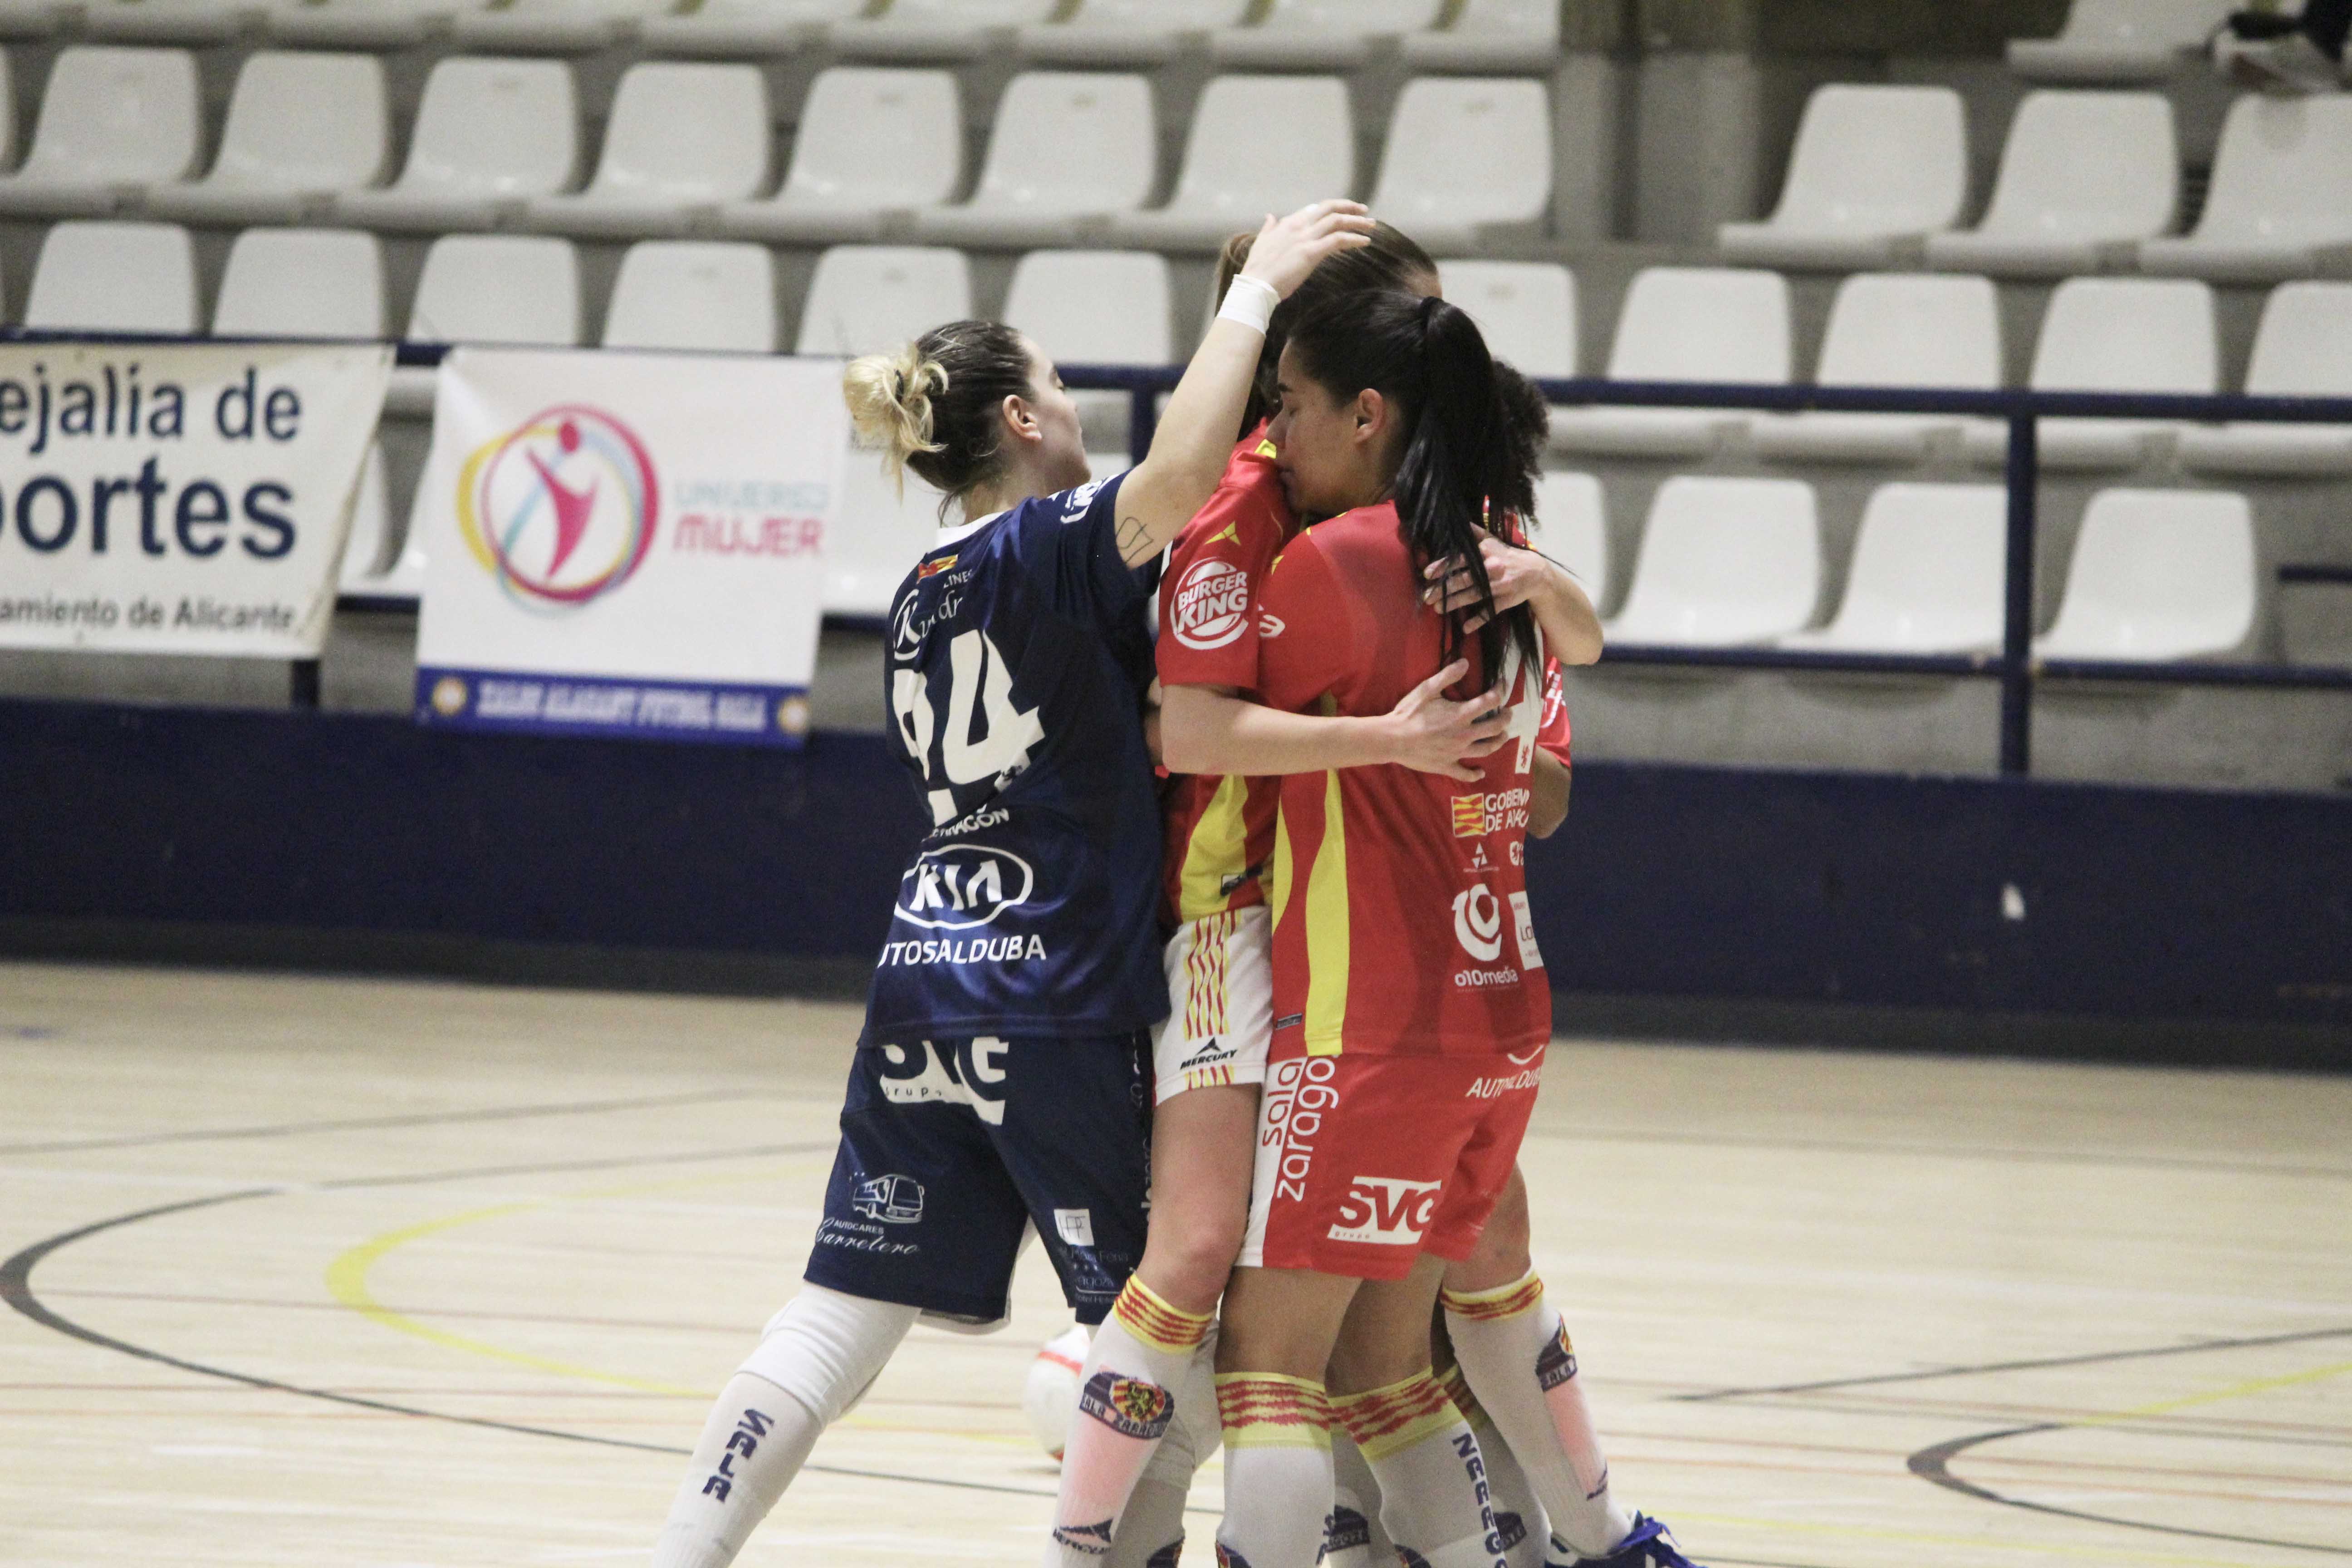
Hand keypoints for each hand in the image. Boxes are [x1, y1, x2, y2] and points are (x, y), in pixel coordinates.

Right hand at [1237, 200, 1376, 300]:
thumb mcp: (1261, 242)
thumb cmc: (1258, 269)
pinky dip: (1354, 239)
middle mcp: (1298, 226)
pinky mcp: (1312, 252)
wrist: (1256, 286)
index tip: (1344, 211)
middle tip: (1364, 210)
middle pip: (1329, 208)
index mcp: (1288, 223)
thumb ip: (1269, 228)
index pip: (1314, 209)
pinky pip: (1338, 240)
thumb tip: (1270, 216)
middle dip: (1349, 206)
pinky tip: (1364, 241)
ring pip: (1337, 221)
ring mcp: (1305, 238)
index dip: (1332, 208)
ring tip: (1371, 225)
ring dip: (1357, 222)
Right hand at [1379, 659, 1507, 781]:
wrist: (1392, 739)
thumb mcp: (1426, 689)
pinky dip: (1475, 774)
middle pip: (1495, 727)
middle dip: (1506, 718)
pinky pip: (1465, 773)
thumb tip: (1466, 662)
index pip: (1490, 701)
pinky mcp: (1447, 765)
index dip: (1500, 691)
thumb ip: (1447, 675)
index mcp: (1461, 715)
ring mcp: (1457, 752)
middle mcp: (1464, 734)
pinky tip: (1481, 773)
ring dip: (1499, 741)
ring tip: (1503, 736)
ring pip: (1487, 749)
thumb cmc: (1408, 713)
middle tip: (1508, 712)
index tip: (1502, 684)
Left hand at [1421, 536, 1556, 633]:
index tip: (1427, 574)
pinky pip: (1490, 611)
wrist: (1535, 572)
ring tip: (1437, 608)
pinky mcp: (1506, 600)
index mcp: (1486, 553)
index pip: (1461, 559)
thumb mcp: (1492, 540)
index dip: (1443, 566)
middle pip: (1464, 579)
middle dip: (1444, 589)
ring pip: (1474, 595)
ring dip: (1454, 603)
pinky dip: (1478, 620)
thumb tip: (1458, 521)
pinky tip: (1465, 627)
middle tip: (1426, 596)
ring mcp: (1499, 586)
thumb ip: (1474, 532)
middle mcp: (1492, 569)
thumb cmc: (1507, 555)